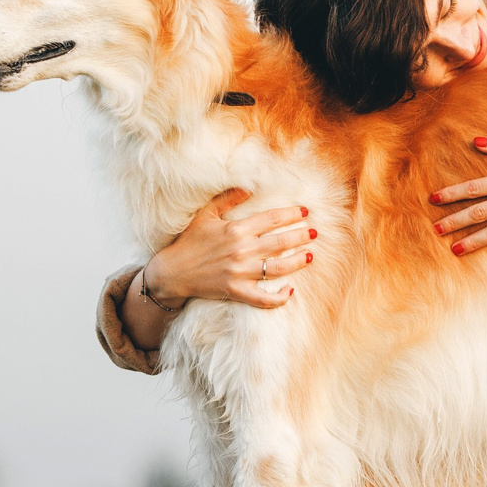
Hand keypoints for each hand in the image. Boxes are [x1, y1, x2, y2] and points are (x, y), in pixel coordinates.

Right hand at [142, 187, 315, 310]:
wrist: (172, 272)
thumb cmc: (190, 241)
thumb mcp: (206, 215)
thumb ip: (227, 199)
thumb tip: (249, 187)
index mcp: (236, 229)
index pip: (272, 219)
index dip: (291, 214)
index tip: (304, 211)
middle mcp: (241, 250)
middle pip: (281, 242)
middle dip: (301, 236)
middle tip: (314, 232)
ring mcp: (240, 273)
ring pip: (278, 268)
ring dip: (297, 262)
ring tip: (310, 255)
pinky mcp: (236, 291)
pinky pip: (263, 298)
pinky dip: (279, 297)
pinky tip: (291, 290)